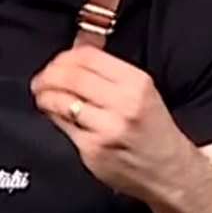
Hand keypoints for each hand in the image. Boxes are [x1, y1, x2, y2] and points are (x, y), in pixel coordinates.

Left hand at [30, 45, 198, 202]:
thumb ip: (106, 68)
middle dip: (47, 75)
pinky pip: (62, 124)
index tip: (56, 63)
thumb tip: (78, 40)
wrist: (171, 172)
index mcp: (137, 83)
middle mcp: (124, 103)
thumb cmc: (153, 130)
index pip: (87, 56)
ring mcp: (108, 128)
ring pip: (60, 99)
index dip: (63, 56)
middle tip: (40, 80)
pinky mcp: (93, 149)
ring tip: (42, 95)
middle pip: (70, 76)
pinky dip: (52, 114)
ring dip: (43, 94)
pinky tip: (54, 113)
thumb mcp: (140, 91)